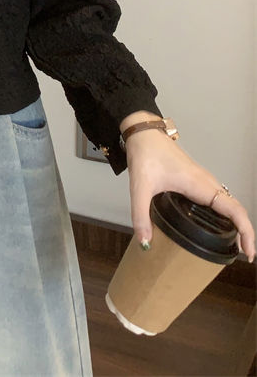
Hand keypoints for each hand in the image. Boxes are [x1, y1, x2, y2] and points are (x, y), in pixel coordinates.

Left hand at [125, 130, 254, 261]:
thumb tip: (145, 241)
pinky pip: (218, 198)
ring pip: (229, 203)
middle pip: (236, 210)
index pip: (235, 211)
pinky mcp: (196, 179)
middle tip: (243, 255)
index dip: (246, 233)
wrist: (143, 133)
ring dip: (236, 223)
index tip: (248, 252)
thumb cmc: (145, 154)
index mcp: (200, 185)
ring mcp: (203, 180)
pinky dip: (225, 213)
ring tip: (234, 244)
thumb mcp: (140, 188)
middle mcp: (206, 182)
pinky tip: (216, 223)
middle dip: (244, 233)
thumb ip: (141, 215)